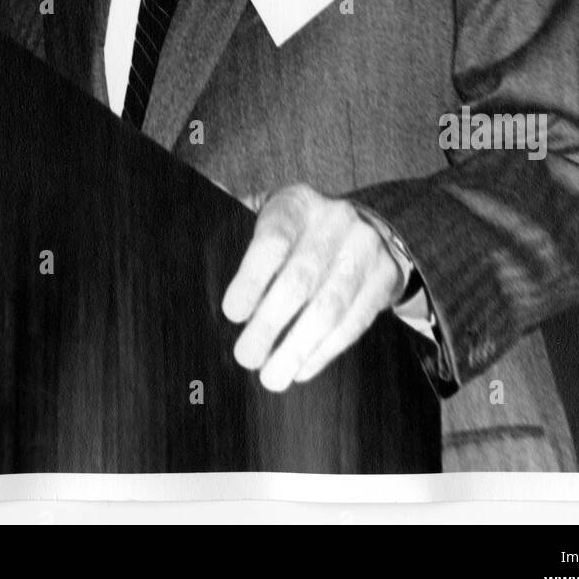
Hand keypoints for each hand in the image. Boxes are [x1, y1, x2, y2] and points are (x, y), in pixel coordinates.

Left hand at [221, 184, 405, 391]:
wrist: (370, 228)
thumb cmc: (299, 232)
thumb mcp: (271, 217)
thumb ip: (236, 224)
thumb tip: (192, 221)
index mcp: (297, 203)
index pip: (274, 238)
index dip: (252, 278)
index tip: (232, 314)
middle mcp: (335, 219)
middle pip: (301, 278)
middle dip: (271, 322)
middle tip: (246, 356)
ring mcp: (365, 247)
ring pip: (330, 306)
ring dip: (298, 347)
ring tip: (272, 376)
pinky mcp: (386, 277)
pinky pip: (354, 321)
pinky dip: (324, 350)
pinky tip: (301, 368)